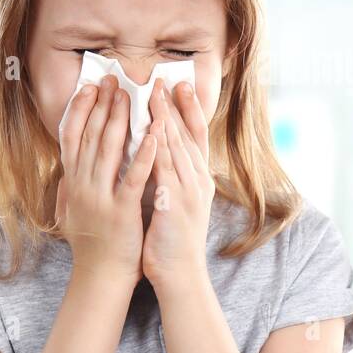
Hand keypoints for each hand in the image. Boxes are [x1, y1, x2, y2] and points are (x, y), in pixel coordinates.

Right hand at [56, 75, 157, 284]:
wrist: (100, 277)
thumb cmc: (89, 246)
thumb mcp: (69, 214)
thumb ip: (68, 192)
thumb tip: (64, 174)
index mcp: (72, 183)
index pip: (70, 137)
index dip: (79, 110)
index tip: (88, 87)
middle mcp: (82, 186)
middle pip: (91, 136)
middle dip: (103, 105)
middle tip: (114, 79)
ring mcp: (101, 197)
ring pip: (110, 150)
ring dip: (122, 119)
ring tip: (132, 95)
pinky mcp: (122, 210)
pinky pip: (134, 177)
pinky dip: (145, 154)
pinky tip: (156, 134)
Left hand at [143, 80, 213, 290]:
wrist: (180, 275)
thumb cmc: (172, 242)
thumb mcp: (176, 203)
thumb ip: (172, 179)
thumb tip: (163, 159)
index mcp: (197, 180)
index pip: (194, 137)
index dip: (188, 109)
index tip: (179, 85)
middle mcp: (198, 180)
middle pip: (187, 134)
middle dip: (176, 104)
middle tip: (165, 77)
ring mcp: (189, 191)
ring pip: (178, 146)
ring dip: (167, 118)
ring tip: (156, 93)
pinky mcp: (176, 203)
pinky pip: (167, 170)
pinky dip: (160, 148)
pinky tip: (154, 130)